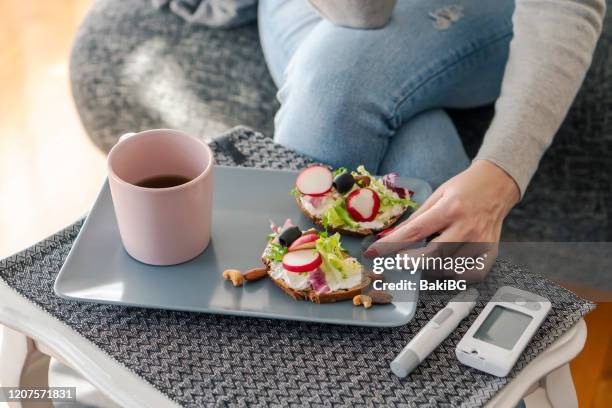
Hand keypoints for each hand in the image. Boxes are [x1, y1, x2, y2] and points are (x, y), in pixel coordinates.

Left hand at [365, 160, 519, 279]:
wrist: (497, 184)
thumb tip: (391, 237)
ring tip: (424, 257)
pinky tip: (447, 267)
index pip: (414, 232)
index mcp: (450, 209)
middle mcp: (467, 227)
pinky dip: (455, 276)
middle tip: (398, 258)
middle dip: (409, 261)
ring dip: (429, 267)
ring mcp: (481, 241)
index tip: (373, 253)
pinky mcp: (491, 251)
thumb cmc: (463, 189)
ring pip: (448, 267)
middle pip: (432, 256)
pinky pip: (471, 275)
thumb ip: (415, 219)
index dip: (390, 245)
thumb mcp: (436, 195)